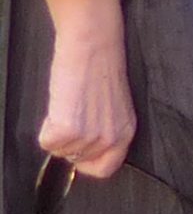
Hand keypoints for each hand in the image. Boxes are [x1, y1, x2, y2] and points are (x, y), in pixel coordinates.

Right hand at [39, 0, 135, 179]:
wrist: (92, 44)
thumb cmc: (100, 70)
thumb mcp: (113, 107)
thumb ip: (106, 130)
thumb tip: (86, 152)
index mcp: (126, 132)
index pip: (106, 169)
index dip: (88, 163)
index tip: (80, 151)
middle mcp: (110, 138)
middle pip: (77, 160)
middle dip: (70, 141)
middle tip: (75, 112)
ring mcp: (89, 136)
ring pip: (59, 151)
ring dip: (58, 131)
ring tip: (70, 104)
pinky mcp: (66, 129)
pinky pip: (45, 142)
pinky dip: (46, 126)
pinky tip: (60, 104)